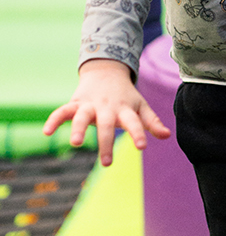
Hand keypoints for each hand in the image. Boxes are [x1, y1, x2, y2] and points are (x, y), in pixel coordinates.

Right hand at [43, 59, 170, 167]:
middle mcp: (107, 107)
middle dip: (106, 142)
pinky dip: (54, 120)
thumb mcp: (140, 106)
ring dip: (79, 128)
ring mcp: (90, 105)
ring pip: (83, 116)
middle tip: (106, 163)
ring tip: (76, 143)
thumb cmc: (126, 95)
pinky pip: (62, 111)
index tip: (142, 147)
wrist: (106, 71)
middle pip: (106, 124)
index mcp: (125, 109)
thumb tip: (167, 136)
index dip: (138, 133)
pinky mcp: (75, 104)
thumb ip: (151, 122)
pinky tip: (47, 132)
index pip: (134, 122)